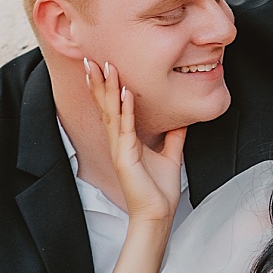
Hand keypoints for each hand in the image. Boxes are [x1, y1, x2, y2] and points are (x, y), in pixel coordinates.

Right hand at [83, 58, 183, 223]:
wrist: (158, 214)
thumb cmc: (159, 189)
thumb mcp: (171, 155)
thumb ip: (174, 136)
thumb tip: (181, 119)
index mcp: (126, 140)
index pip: (114, 108)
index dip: (108, 87)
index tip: (103, 66)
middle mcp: (119, 141)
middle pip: (106, 106)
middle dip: (99, 82)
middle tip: (90, 58)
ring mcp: (119, 148)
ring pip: (112, 112)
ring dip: (109, 89)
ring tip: (105, 67)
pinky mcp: (125, 157)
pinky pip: (125, 128)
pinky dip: (126, 109)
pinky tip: (126, 93)